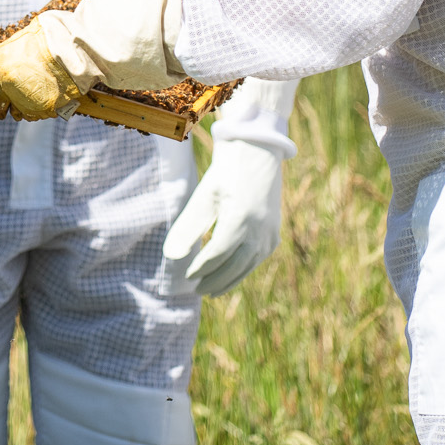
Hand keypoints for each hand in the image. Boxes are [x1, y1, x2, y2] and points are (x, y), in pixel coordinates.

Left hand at [0, 16, 85, 120]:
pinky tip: (41, 97)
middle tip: (5, 99)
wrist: (71, 48)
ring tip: (27, 96)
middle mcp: (5, 86)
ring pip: (14, 114)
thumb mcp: (14, 41)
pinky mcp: (40, 110)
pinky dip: (34, 109)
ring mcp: (23, 100)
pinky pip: (32, 115)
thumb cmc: (44, 38)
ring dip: (18, 108)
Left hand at [163, 138, 286, 294]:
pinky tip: (230, 274)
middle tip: (197, 291)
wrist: (258, 153)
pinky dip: (242, 269)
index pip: (217, 254)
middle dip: (214, 280)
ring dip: (229, 280)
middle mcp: (259, 230)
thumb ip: (188, 227)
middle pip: (234, 266)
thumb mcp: (204, 195)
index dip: (201, 268)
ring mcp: (270, 233)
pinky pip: (257, 258)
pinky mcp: (274, 233)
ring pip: (248, 266)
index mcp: (240, 219)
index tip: (186, 277)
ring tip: (211, 290)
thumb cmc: (226, 172)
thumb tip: (170, 256)